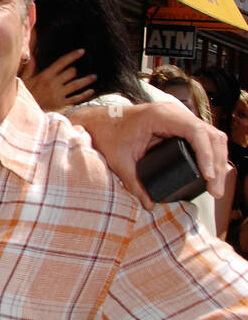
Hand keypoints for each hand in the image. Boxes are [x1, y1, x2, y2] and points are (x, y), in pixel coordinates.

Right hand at [21, 50, 95, 110]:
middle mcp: (54, 84)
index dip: (73, 56)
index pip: (62, 62)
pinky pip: (76, 98)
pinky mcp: (62, 104)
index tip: (82, 51)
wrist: (24, 112)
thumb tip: (31, 57)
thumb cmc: (24, 95)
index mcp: (45, 76)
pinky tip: (91, 91)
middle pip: (71, 72)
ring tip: (94, 77)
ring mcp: (59, 94)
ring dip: (86, 80)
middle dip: (74, 70)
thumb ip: (30, 68)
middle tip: (75, 71)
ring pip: (76, 85)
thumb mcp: (24, 80)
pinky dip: (84, 95)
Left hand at [70, 102, 226, 208]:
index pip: (195, 131)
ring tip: (216, 188)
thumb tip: (150, 206)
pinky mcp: (179, 127)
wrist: (100, 122)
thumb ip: (133, 183)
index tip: (208, 176)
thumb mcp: (119, 161)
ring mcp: (179, 118)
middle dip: (218, 163)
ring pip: (211, 136)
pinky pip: (204, 138)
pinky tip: (214, 173)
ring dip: (219, 161)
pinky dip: (212, 155)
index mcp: (161, 116)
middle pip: (210, 135)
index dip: (206, 154)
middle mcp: (174, 113)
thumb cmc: (107, 135)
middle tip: (215, 191)